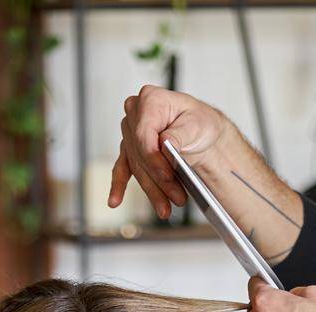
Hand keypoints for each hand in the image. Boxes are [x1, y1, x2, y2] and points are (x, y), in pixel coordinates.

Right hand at [110, 86, 229, 220]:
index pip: (144, 134)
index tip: (167, 176)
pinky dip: (119, 186)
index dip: (154, 159)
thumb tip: (165, 143)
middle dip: (158, 180)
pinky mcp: (130, 149)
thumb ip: (180, 133)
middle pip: (140, 154)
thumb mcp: (198, 124)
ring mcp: (131, 132)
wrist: (200, 133)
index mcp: (151, 100)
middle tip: (176, 198)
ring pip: (136, 167)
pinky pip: (122, 168)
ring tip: (166, 208)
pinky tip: (115, 200)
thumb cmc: (200, 123)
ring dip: (151, 191)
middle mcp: (136, 113)